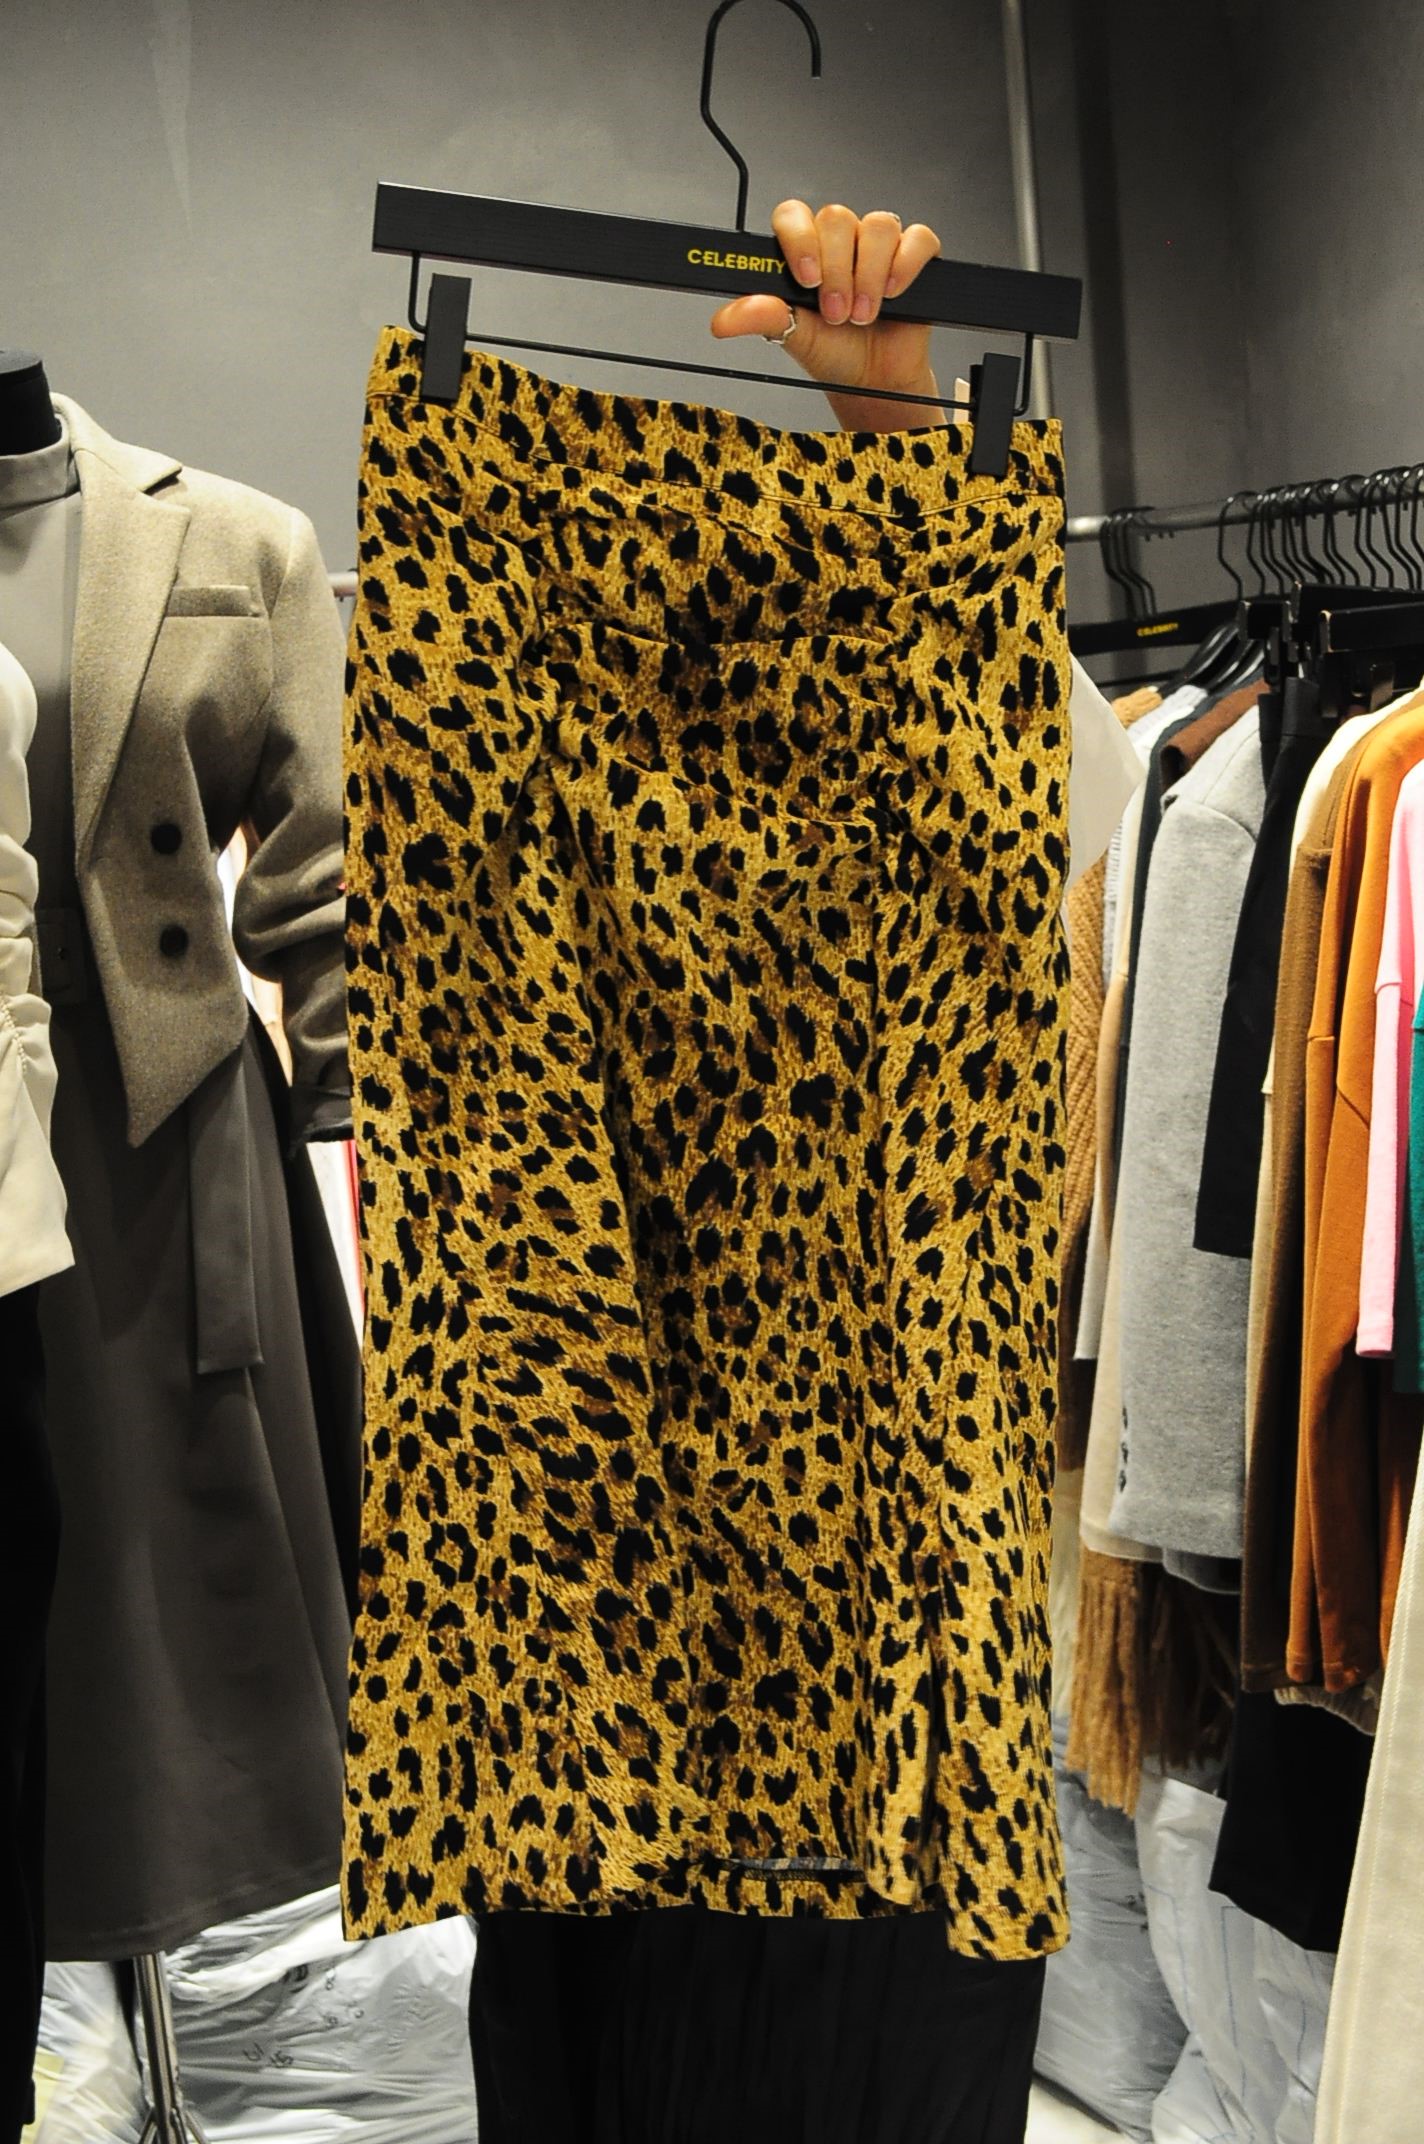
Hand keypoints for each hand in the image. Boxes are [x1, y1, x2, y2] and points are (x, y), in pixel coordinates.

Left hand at [710, 200, 943, 432]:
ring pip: (877, 226)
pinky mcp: (912, 255)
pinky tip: (893, 294)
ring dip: (869, 276)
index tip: (807, 279)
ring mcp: (876, 245)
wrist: (872, 380)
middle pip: (837, 217)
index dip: (801, 239)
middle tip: (836, 314)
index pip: (794, 214)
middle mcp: (839, 240)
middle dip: (837, 272)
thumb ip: (760, 318)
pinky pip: (917, 239)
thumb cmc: (832, 353)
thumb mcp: (791, 336)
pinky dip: (905, 265)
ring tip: (862, 315)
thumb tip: (724, 320)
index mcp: (804, 249)